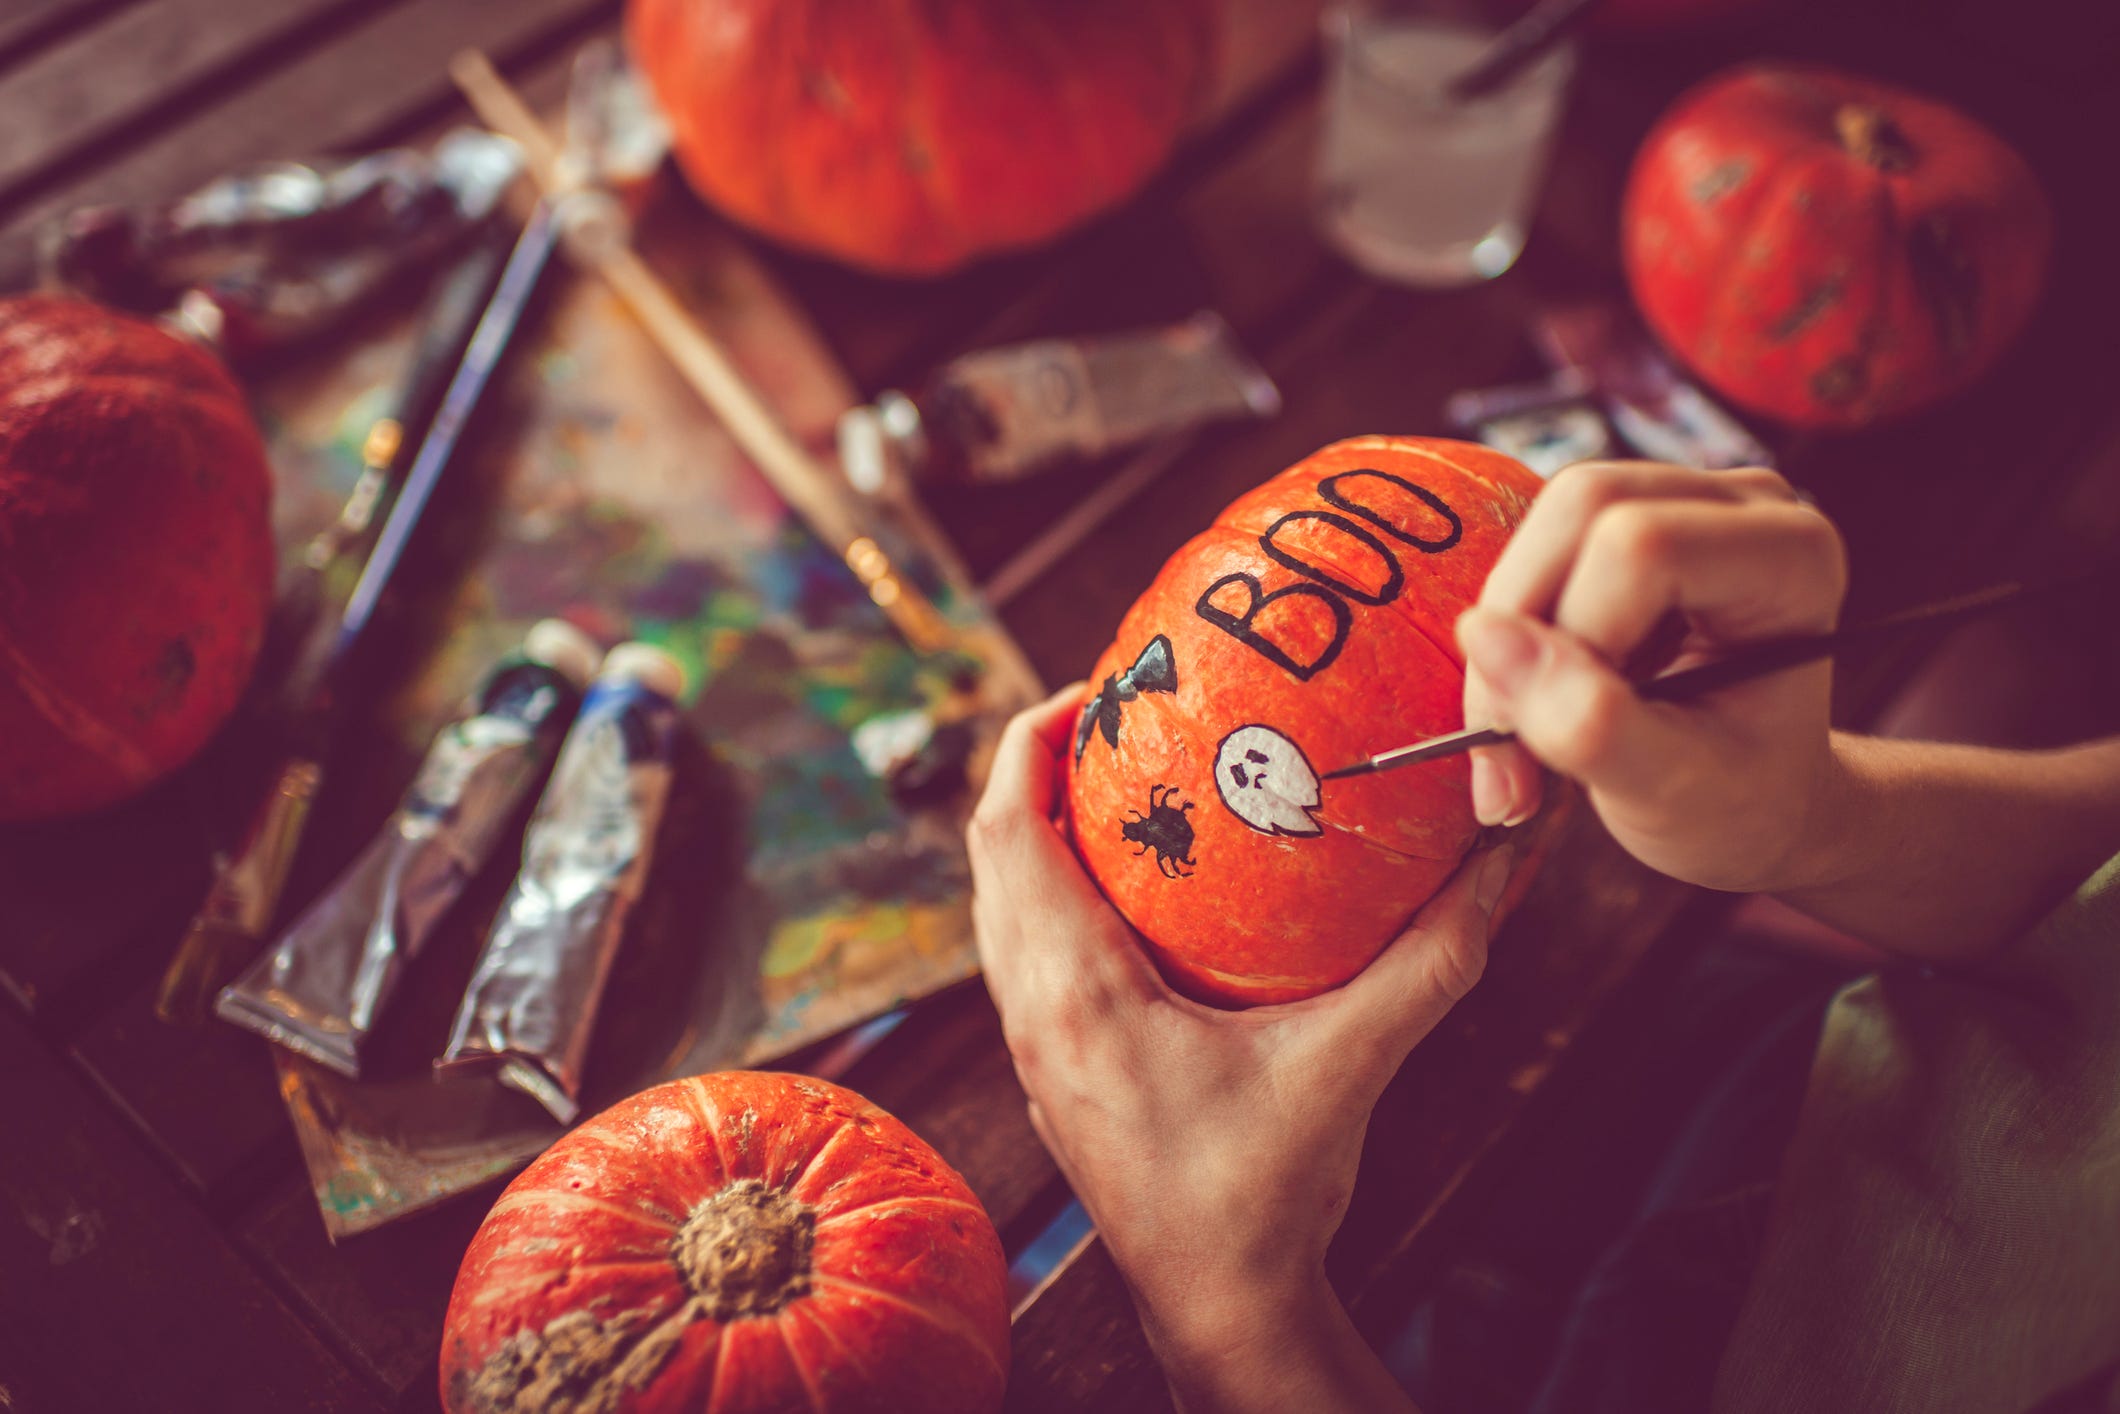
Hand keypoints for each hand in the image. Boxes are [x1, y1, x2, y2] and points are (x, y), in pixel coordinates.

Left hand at [969, 688, 1511, 1411]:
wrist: (1219, 1309)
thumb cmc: (1267, 1198)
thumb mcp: (1352, 1064)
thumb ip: (1432, 959)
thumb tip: (1505, 860)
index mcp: (1076, 992)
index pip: (1007, 829)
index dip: (1028, 739)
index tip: (1094, 687)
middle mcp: (1032, 1011)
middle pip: (991, 853)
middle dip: (1034, 769)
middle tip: (1119, 719)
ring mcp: (1032, 1048)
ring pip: (1001, 907)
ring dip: (1039, 833)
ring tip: (1122, 784)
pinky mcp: (1053, 1073)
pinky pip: (1024, 953)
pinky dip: (1054, 895)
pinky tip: (1137, 892)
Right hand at [1459, 461, 1847, 893]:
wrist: (1751, 797)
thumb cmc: (1736, 799)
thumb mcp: (1669, 791)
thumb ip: (1588, 721)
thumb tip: (1481, 635)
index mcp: (1791, 559)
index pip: (1643, 545)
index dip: (1581, 633)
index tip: (1585, 728)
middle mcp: (1742, 506)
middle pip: (1584, 504)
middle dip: (1524, 620)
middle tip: (1519, 731)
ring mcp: (1682, 501)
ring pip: (1544, 519)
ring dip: (1505, 632)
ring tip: (1522, 730)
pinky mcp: (1627, 516)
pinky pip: (1534, 546)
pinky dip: (1508, 631)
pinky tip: (1531, 696)